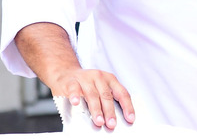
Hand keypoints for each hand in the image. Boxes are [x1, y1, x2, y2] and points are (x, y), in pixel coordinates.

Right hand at [14, 22, 134, 129]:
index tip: (130, 118)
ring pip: (92, 95)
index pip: (122, 93)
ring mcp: (85, 79)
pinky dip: (75, 96)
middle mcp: (99, 77)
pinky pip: (74, 89)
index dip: (127, 106)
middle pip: (107, 96)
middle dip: (110, 112)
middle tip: (112, 124)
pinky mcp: (71, 82)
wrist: (66, 72)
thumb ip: (106, 101)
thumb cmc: (86, 84)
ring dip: (96, 109)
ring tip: (99, 121)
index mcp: (110, 79)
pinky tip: (76, 103)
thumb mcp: (100, 88)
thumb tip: (112, 119)